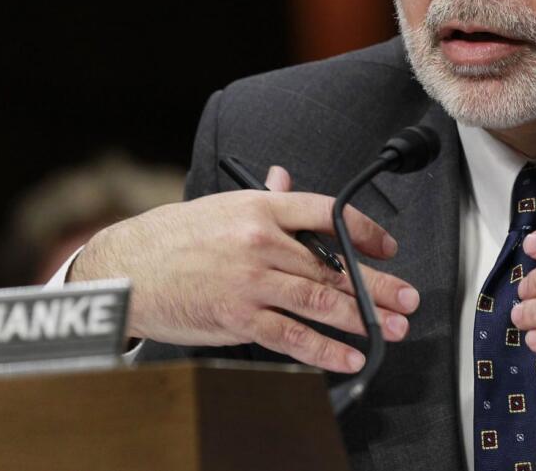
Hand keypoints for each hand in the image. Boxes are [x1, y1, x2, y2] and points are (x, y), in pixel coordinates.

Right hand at [68, 166, 420, 373]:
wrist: (128, 268)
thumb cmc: (173, 237)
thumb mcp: (222, 206)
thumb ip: (263, 198)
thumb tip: (288, 180)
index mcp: (259, 207)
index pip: (326, 212)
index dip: (365, 230)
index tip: (387, 247)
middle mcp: (260, 241)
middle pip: (333, 265)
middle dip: (377, 287)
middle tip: (407, 300)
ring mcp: (251, 280)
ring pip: (320, 301)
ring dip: (363, 318)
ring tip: (392, 329)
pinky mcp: (238, 316)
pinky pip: (292, 335)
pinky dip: (326, 349)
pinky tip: (350, 355)